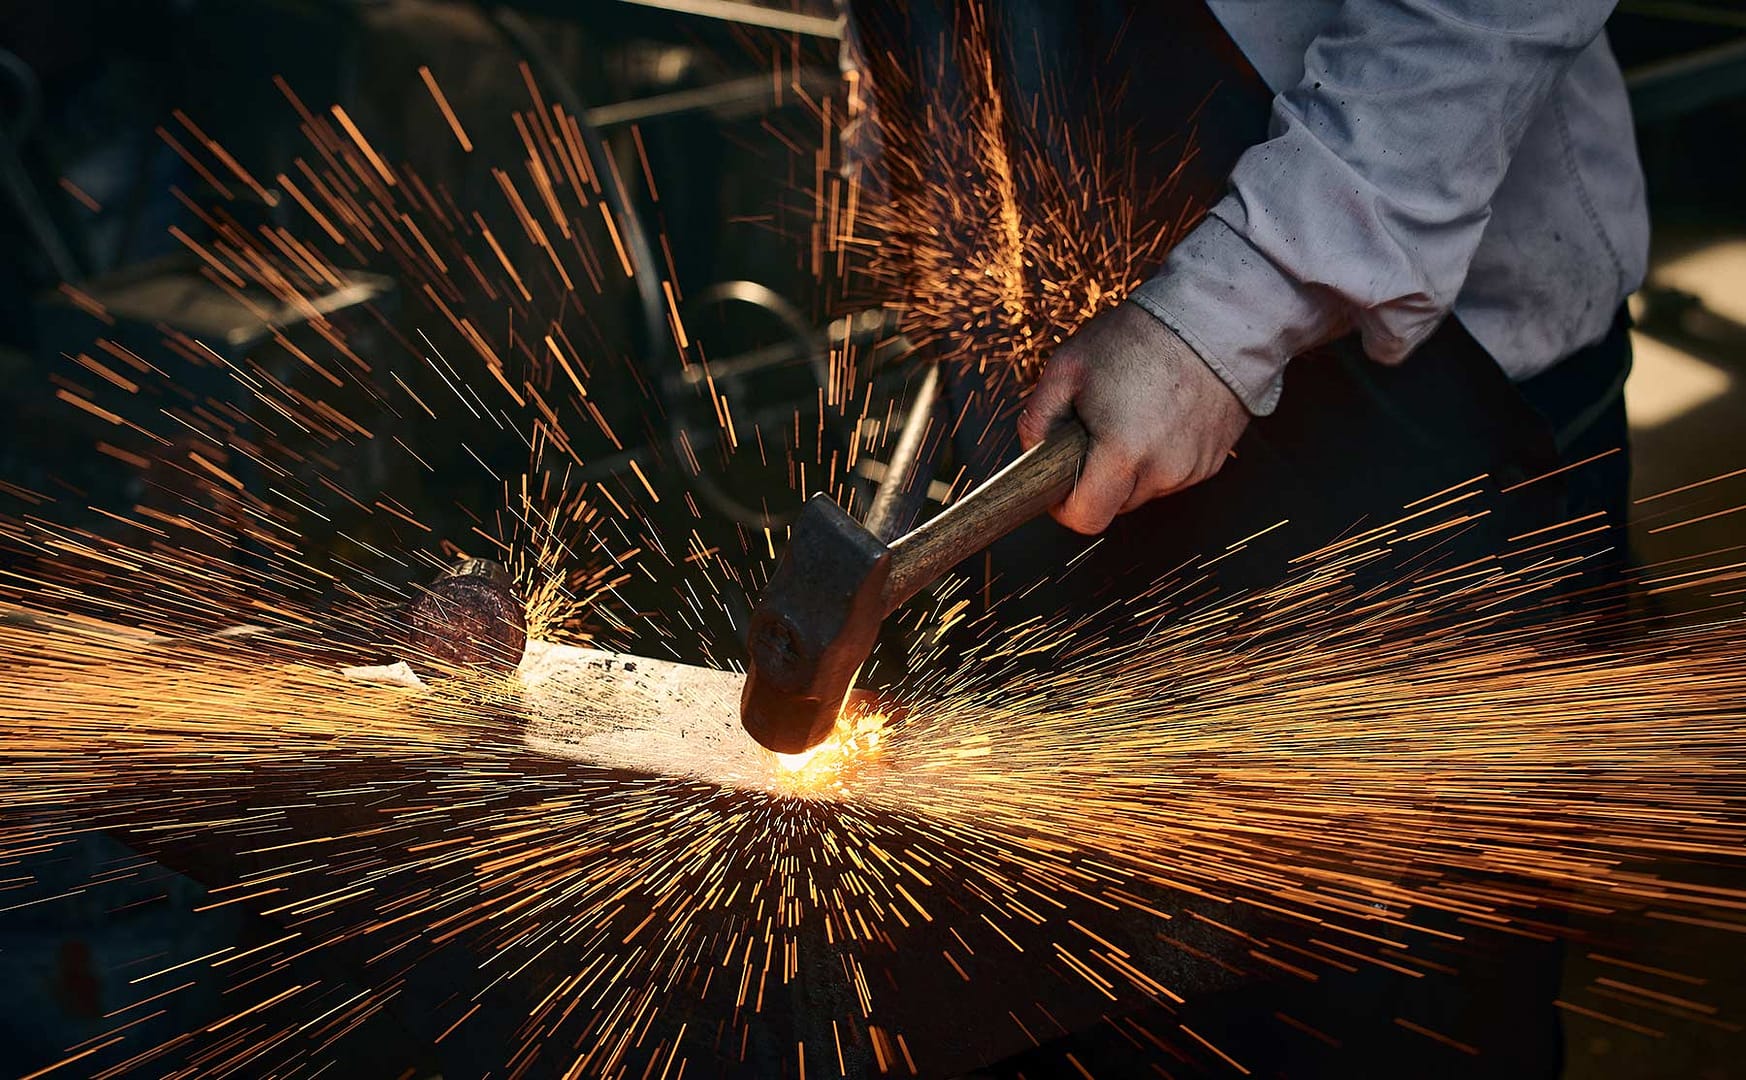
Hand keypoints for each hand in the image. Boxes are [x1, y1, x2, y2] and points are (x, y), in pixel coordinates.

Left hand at [1019, 303, 1250, 534]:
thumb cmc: (1138, 338)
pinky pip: (1173, 475)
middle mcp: (1164, 471)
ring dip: (1131, 467)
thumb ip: (1038, 419)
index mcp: (1123, 453)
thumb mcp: (1067, 368)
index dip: (1065, 507)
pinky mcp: (1212, 462)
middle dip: (1098, 479)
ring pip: (1144, 490)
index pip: (1086, 518)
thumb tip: (1032, 455)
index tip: (1060, 485)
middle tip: (1096, 433)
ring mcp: (1193, 470)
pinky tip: (1161, 418)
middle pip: (1114, 505)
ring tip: (1132, 417)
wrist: (1210, 319)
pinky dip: (1160, 457)